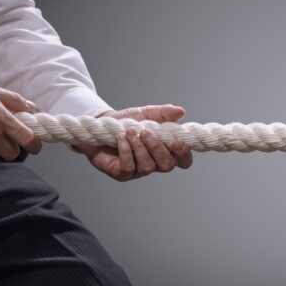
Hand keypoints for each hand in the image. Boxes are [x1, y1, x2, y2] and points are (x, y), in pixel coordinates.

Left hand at [74, 105, 192, 181]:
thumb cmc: (127, 122)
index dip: (183, 154)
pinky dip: (126, 151)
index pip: (183, 160)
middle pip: (167, 166)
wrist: (101, 125)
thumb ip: (163, 113)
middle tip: (146, 132)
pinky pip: (129, 167)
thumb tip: (180, 112)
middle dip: (157, 148)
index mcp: (166, 150)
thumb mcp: (146, 113)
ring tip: (130, 131)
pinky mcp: (122, 173)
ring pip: (148, 167)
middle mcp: (155, 162)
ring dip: (139, 147)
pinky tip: (121, 138)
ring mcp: (139, 170)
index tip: (176, 141)